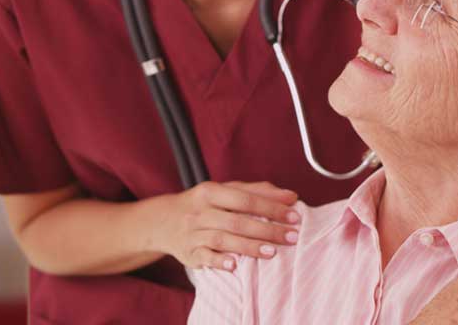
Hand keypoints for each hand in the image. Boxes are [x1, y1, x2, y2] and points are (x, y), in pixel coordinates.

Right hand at [144, 181, 300, 271]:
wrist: (163, 221)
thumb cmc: (205, 204)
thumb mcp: (225, 191)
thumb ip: (257, 191)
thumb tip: (291, 196)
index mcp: (211, 191)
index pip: (246, 199)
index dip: (271, 207)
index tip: (294, 215)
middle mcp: (200, 211)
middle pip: (237, 220)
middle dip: (267, 229)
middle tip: (291, 237)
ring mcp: (192, 233)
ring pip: (223, 239)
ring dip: (249, 246)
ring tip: (272, 252)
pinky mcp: (188, 253)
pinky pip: (204, 257)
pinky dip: (219, 261)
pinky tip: (235, 266)